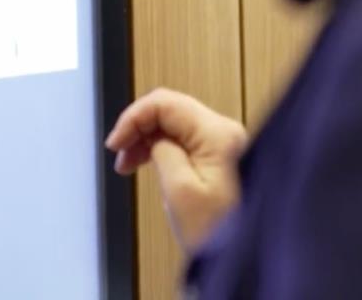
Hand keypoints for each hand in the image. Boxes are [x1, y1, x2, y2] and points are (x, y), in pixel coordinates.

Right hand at [106, 88, 247, 252]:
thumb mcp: (178, 190)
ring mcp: (226, 144)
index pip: (164, 103)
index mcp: (219, 135)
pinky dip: (161, 147)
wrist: (245, 258)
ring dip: (147, 138)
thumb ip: (161, 150)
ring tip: (130, 162)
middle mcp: (226, 132)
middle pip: (169, 109)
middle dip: (138, 127)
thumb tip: (152, 136)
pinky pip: (185, 139)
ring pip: (174, 123)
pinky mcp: (222, 157)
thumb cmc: (220, 233)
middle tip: (120, 153)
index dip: (132, 118)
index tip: (116, 141)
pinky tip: (149, 163)